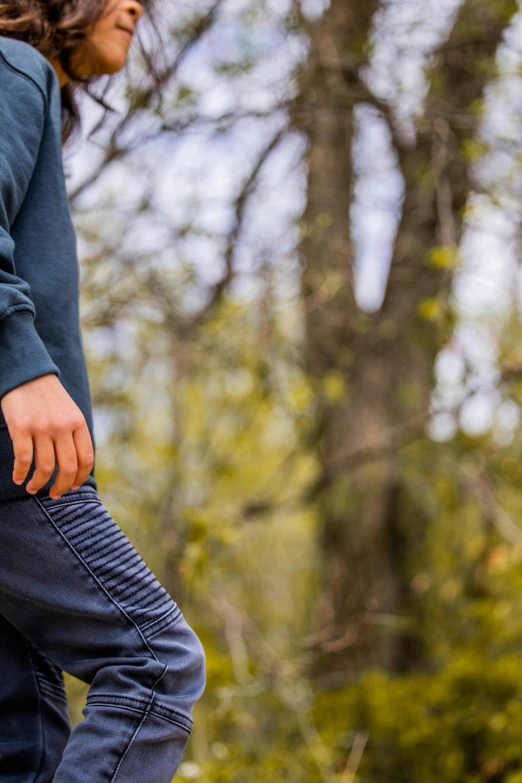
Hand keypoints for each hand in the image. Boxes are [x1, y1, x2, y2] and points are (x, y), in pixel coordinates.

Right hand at [0, 373, 94, 498]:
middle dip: (61, 486)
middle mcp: (63, 426)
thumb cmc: (49, 398)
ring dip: (39, 483)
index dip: (81, 477)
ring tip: (33, 488)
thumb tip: (77, 465)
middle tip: (54, 494)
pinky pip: (24, 459)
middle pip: (68, 467)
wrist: (27, 375)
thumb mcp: (70, 412)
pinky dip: (21, 473)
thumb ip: (74, 435)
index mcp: (78, 423)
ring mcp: (42, 427)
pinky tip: (19, 478)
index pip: (86, 458)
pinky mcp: (21, 428)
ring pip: (45, 467)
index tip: (73, 487)